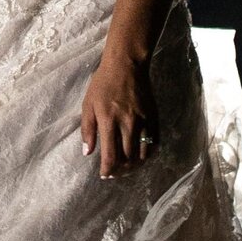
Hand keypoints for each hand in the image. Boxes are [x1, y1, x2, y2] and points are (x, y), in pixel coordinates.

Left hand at [79, 47, 157, 180]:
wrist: (127, 65)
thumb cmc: (103, 84)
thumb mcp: (88, 104)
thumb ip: (87, 130)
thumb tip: (87, 153)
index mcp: (109, 121)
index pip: (111, 156)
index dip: (108, 170)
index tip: (104, 174)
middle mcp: (128, 124)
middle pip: (128, 159)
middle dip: (120, 171)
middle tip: (114, 173)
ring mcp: (144, 122)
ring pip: (142, 154)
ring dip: (134, 166)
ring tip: (127, 167)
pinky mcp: (154, 118)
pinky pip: (154, 143)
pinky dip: (147, 154)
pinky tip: (140, 156)